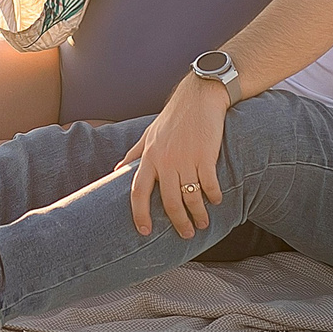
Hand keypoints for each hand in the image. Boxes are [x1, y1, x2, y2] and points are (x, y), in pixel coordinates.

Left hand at [117, 74, 227, 237]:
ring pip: (191, 196)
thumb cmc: (173, 118)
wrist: (199, 97)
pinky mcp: (206, 155)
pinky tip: (216, 201)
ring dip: (198, 214)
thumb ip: (133, 155)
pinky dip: (214, 196)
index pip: (138, 192)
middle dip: (178, 222)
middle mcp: (165, 161)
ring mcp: (186, 159)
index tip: (144, 231)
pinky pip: (209, 184)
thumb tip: (116, 171)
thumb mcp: (148, 135)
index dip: (140, 214)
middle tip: (185, 234)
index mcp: (149, 157)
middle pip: (169, 201)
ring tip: (202, 223)